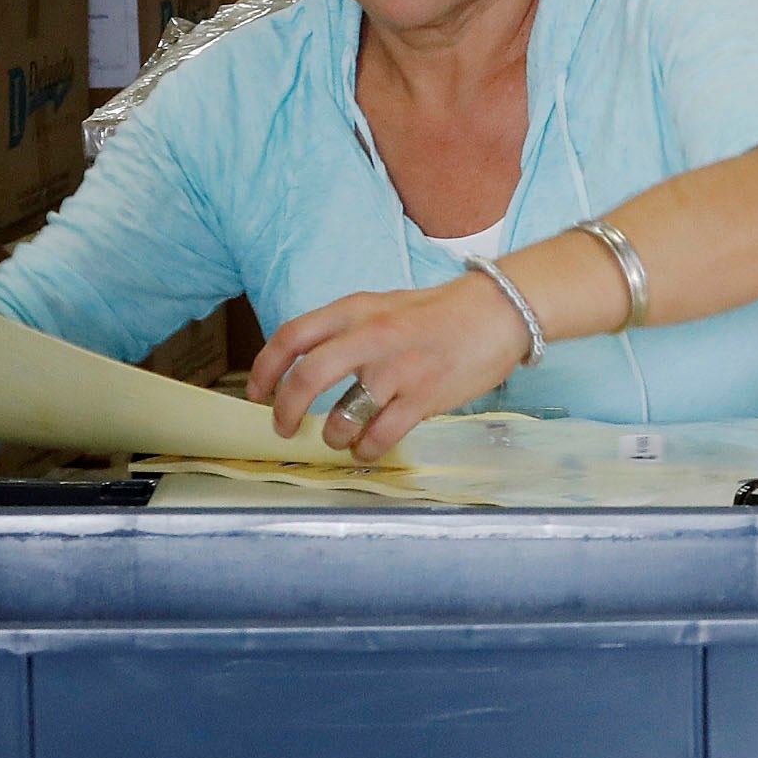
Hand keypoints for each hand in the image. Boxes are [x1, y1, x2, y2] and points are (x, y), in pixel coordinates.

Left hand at [248, 275, 532, 462]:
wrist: (500, 311)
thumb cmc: (439, 314)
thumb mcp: (385, 307)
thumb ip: (347, 332)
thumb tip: (304, 370)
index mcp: (357, 311)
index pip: (292, 336)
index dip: (264, 369)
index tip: (257, 393)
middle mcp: (372, 336)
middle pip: (307, 377)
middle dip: (287, 411)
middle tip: (285, 428)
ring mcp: (399, 368)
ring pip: (343, 417)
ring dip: (335, 437)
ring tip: (345, 437)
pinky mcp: (424, 396)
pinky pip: (380, 436)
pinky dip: (366, 449)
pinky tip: (370, 446)